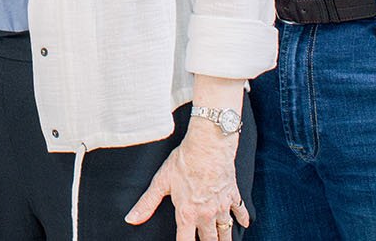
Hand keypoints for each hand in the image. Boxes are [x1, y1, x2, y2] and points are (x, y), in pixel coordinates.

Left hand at [126, 123, 247, 239]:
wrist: (208, 145)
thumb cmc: (183, 161)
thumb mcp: (161, 181)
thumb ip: (147, 203)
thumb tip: (131, 219)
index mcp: (187, 213)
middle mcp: (206, 214)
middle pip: (209, 240)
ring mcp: (222, 206)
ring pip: (226, 231)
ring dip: (225, 239)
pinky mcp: (233, 195)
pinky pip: (240, 211)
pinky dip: (243, 219)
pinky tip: (244, 224)